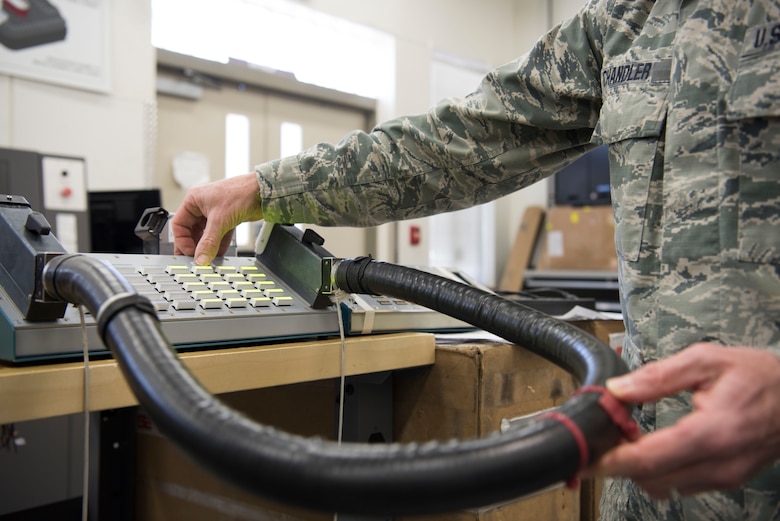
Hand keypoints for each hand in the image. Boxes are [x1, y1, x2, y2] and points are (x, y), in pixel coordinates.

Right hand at [172, 173, 263, 264]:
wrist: (264, 191)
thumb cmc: (241, 193)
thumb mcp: (220, 220)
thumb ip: (209, 242)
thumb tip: (201, 258)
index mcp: (194, 200)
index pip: (179, 225)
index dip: (182, 241)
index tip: (190, 253)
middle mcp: (202, 206)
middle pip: (191, 231)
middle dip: (195, 246)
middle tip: (197, 259)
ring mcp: (215, 213)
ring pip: (206, 234)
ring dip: (208, 247)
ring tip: (209, 258)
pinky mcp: (227, 219)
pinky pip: (219, 235)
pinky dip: (219, 245)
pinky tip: (220, 254)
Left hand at [585, 343, 779, 498]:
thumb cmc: (760, 376)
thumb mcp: (707, 361)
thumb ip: (658, 377)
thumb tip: (617, 389)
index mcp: (713, 432)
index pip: (650, 459)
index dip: (612, 461)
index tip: (586, 458)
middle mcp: (720, 464)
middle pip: (652, 479)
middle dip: (619, 464)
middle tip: (601, 441)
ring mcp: (725, 477)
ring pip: (665, 486)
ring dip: (639, 469)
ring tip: (627, 440)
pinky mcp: (728, 480)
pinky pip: (682, 484)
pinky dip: (660, 470)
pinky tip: (653, 447)